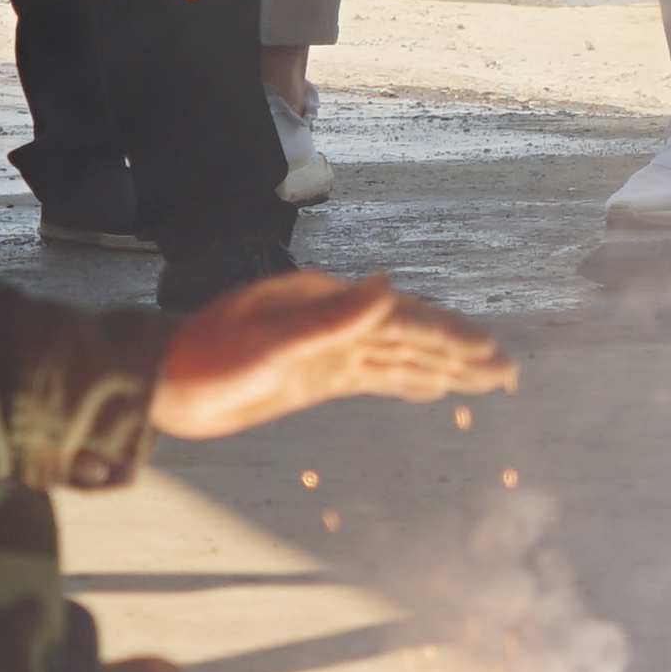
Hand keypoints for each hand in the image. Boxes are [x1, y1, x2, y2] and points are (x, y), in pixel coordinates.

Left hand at [151, 270, 516, 437]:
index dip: (451, 334)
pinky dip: (409, 380)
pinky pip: (376, 375)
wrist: (161, 385)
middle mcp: (334, 320)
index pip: (404, 318)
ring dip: (444, 366)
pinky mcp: (316, 375)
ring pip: (400, 356)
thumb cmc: (205, 360)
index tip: (492, 350)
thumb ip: (331, 317)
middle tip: (509, 367)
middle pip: (411, 334)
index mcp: (328, 303)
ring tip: (488, 377)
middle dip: (461, 350)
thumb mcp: (267, 341)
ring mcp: (327, 348)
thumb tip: (392, 284)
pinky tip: (432, 388)